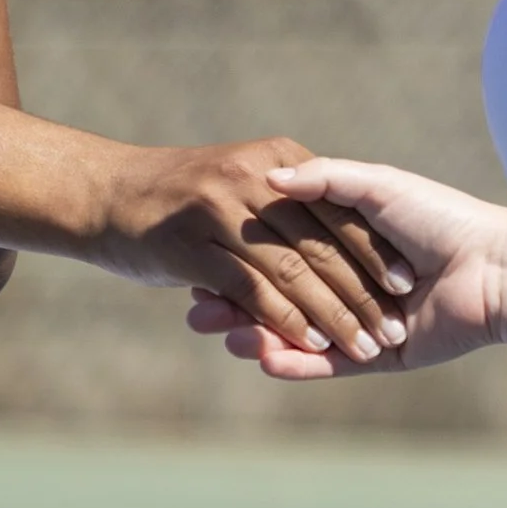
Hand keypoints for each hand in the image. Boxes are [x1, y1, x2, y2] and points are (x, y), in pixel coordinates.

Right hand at [92, 138, 412, 367]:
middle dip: (361, 292)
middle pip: (321, 245)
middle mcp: (252, 179)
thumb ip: (293, 189)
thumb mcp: (240, 174)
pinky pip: (253, 290)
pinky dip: (285, 320)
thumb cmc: (175, 188)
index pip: (337, 211)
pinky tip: (310, 345)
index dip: (372, 251)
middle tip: (394, 329)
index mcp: (275, 160)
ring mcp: (221, 212)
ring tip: (364, 346)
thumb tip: (346, 221)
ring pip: (292, 272)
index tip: (404, 285)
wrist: (101, 191)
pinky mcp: (194, 249)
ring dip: (332, 315)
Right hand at [184, 158, 506, 377]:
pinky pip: (329, 364)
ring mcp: (362, 321)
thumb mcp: (373, 185)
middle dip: (236, 305)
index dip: (241, 254)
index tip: (199, 255)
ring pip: (297, 332)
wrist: (495, 267)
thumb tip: (268, 180)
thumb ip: (322, 181)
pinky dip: (294, 362)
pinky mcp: (380, 357)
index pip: (280, 248)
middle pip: (280, 295)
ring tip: (219, 335)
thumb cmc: (437, 215)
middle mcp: (349, 281)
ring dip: (255, 336)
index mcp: (347, 239)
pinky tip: (259, 356)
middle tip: (194, 312)